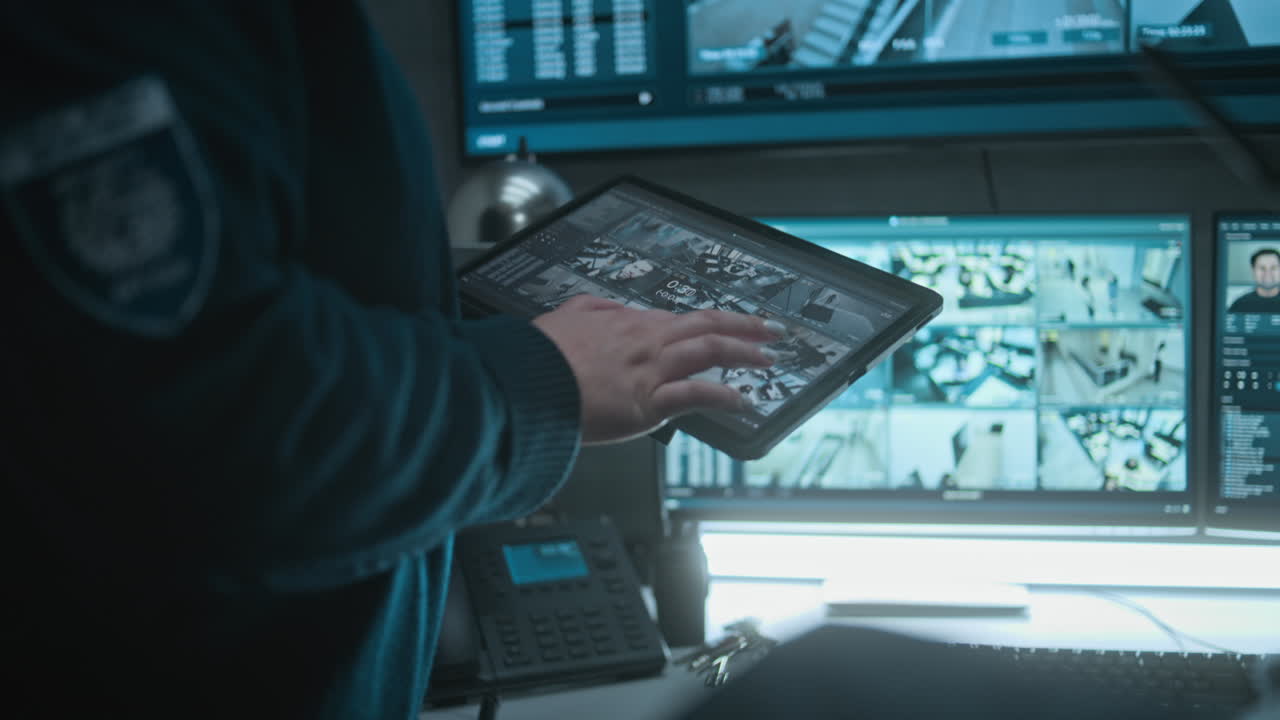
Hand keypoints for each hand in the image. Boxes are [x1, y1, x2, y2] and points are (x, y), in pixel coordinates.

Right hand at [532, 295, 784, 444]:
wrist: (527, 385)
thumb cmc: (540, 359)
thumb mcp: (566, 317)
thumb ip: (593, 310)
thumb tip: (612, 309)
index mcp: (627, 323)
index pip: (680, 319)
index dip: (710, 322)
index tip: (728, 325)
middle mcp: (646, 342)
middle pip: (707, 325)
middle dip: (746, 326)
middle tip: (771, 331)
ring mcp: (651, 371)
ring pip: (710, 351)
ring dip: (745, 353)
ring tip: (767, 359)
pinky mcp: (649, 402)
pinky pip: (697, 394)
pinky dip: (725, 396)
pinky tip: (743, 401)